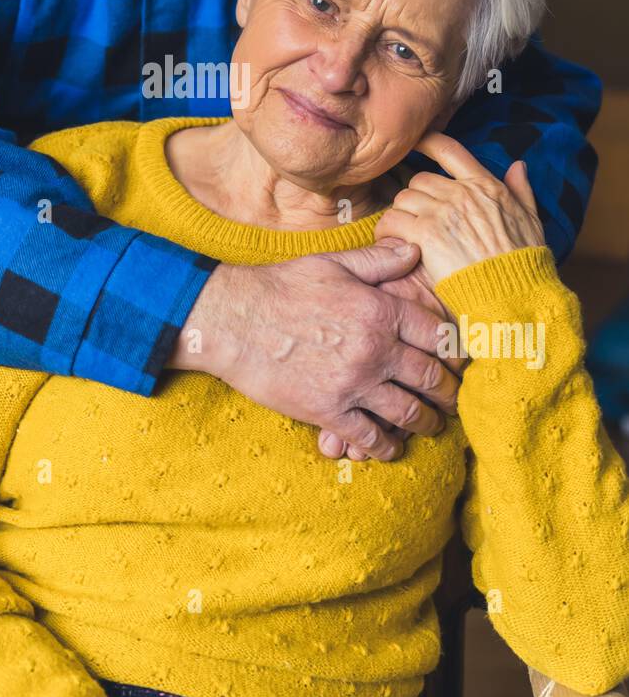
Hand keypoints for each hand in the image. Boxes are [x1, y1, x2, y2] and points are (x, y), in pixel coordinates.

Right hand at [168, 239, 461, 462]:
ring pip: (408, 412)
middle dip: (449, 392)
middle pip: (431, 377)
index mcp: (380, 310)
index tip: (462, 361)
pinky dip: (386, 446)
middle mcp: (375, 349)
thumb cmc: (280, 286)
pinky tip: (391, 447)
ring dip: (426, 422)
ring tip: (432, 425)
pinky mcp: (329, 411)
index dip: (456, 351)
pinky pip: (370, 437)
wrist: (233, 320)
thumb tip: (415, 249)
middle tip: (454, 399)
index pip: (439, 335)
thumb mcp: (332, 263)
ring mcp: (354, 383)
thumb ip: (378, 260)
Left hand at [374, 132, 545, 284]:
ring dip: (401, 214)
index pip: (450, 150)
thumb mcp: (531, 220)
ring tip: (405, 233)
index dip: (429, 142)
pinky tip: (393, 243)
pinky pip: (392, 221)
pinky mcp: (426, 234)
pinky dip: (387, 231)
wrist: (514, 293)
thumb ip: (521, 190)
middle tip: (416, 218)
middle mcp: (461, 193)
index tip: (417, 143)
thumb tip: (518, 165)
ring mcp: (442, 212)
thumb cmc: (523, 263)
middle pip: (419, 179)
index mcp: (485, 186)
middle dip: (415, 197)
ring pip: (403, 198)